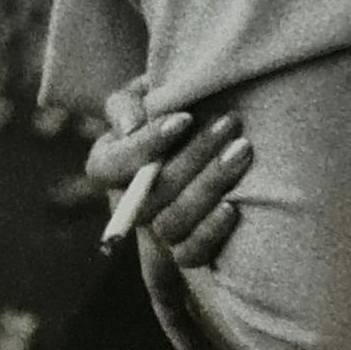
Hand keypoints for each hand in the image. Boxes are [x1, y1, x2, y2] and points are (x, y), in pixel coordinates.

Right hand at [85, 76, 252, 268]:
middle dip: (194, 156)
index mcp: (108, 164)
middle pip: (151, 194)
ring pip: (171, 223)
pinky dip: (211, 232)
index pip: (111, 165)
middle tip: (231, 122)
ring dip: (208, 186)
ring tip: (242, 150)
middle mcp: (128, 202)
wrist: (203, 132)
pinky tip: (234, 205)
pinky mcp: (183, 250)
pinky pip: (190, 254)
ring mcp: (154, 231)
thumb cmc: (168, 107)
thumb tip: (131, 126)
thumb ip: (128, 104)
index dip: (146, 145)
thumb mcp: (144, 95)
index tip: (185, 118)